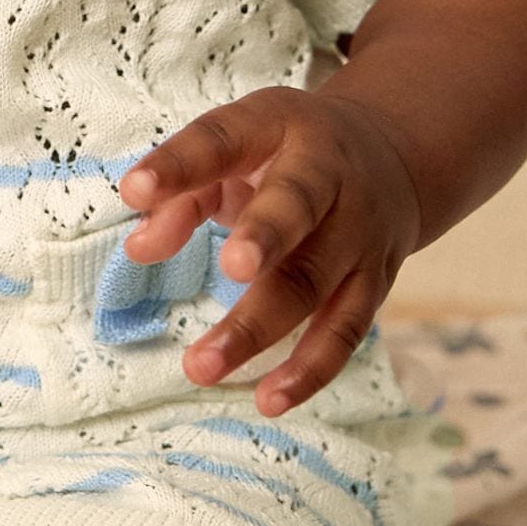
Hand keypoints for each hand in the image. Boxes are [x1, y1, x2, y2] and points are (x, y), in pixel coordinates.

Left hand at [116, 87, 422, 413]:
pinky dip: (309, 370)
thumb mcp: (234, 145)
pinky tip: (267, 400)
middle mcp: (331, 176)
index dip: (180, 164)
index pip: (224, 138)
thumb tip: (140, 248)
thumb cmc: (283, 153)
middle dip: (266, 236)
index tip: (134, 190)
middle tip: (231, 265)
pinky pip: (344, 332)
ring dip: (259, 328)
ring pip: (314, 284)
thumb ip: (181, 188)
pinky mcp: (374, 284)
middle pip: (297, 206)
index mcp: (280, 125)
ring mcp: (359, 234)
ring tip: (202, 366)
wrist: (391, 156)